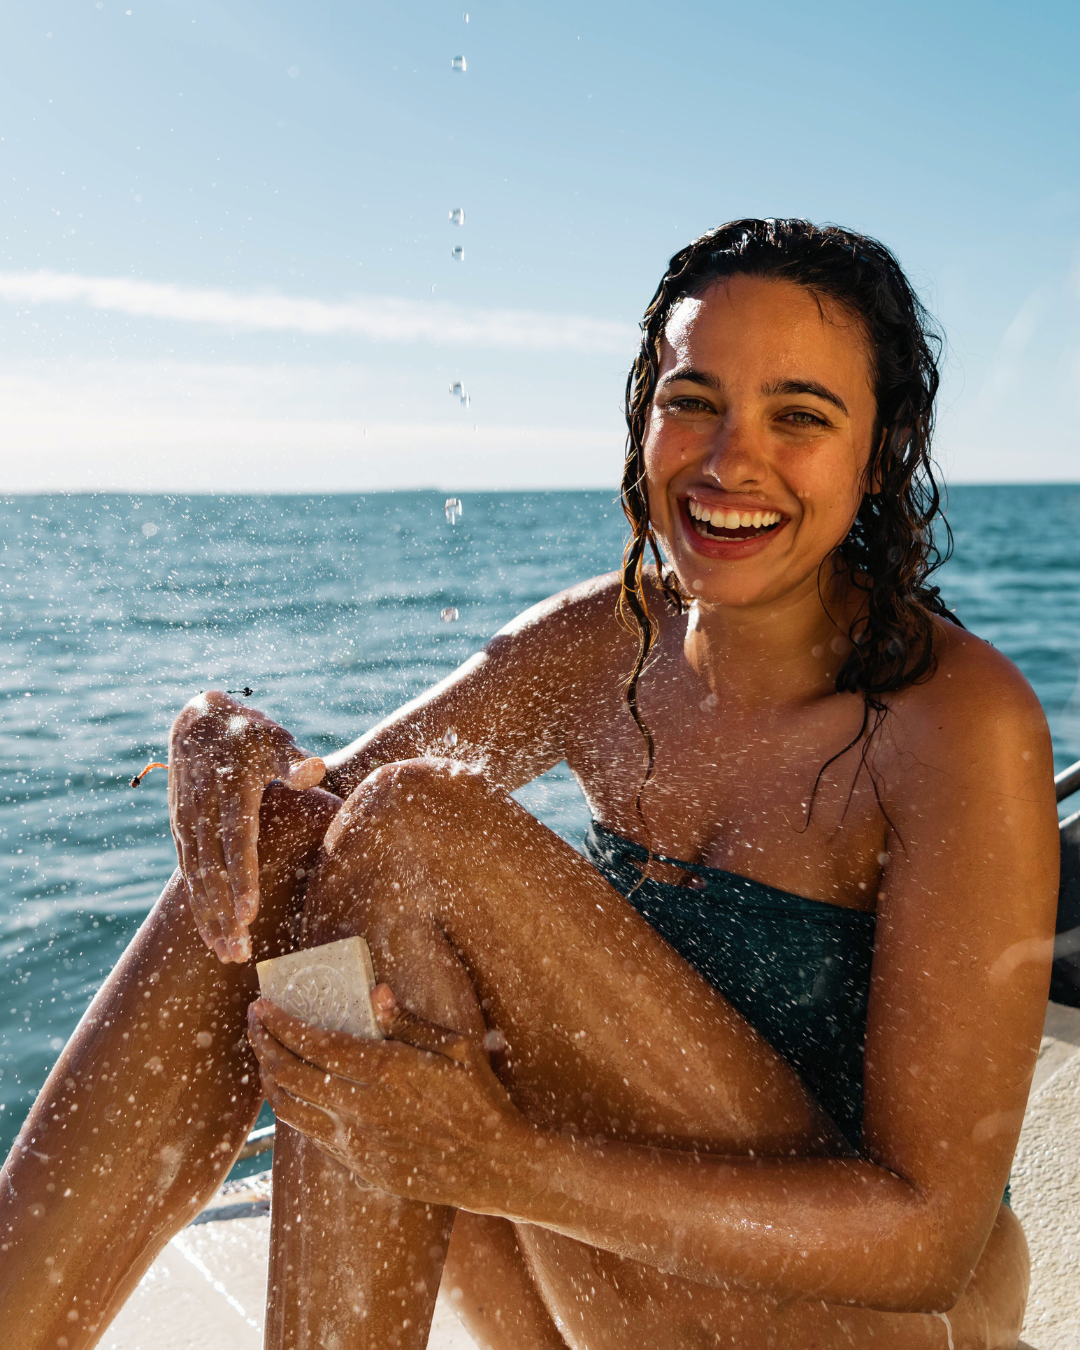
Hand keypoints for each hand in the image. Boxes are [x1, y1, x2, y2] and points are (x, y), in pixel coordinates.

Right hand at [169, 690, 324, 962]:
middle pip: (213, 869)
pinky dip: (198, 906)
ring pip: (196, 878)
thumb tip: (314, 772)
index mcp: (230, 788)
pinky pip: (187, 875)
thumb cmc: (251, 734)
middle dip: (224, 913)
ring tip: (227, 954)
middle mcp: (203, 810)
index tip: (249, 912)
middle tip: (239, 952)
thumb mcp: (273, 738)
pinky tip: (211, 935)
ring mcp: (188, 823)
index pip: (236, 838)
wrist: (199, 722)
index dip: (241, 876)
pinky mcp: (181, 831)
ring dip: (209, 917)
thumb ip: (292, 759)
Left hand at [247, 989, 531, 1212]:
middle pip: (289, 1074)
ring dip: (269, 1078)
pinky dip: (291, 1108)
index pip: (313, 1043)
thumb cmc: (480, 1100)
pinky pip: (310, 1133)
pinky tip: (293, 1092)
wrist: (493, 1168)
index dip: (280, 1023)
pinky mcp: (359, 1165)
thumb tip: (375, 993)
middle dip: (264, 1043)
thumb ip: (409, 1022)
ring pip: (290, 1108)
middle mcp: (361, 1107)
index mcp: (385, 1071)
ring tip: (264, 1055)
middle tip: (255, 1022)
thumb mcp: (457, 1048)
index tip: (262, 1005)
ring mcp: (356, 1141)